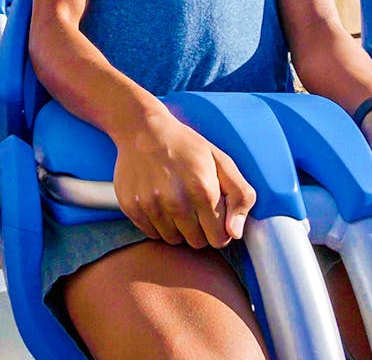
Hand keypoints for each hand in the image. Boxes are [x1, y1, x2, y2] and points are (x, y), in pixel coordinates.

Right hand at [110, 112, 255, 249]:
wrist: (143, 129)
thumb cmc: (186, 146)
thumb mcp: (222, 161)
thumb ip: (241, 197)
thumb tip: (235, 233)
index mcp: (203, 190)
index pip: (219, 238)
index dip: (220, 229)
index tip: (213, 214)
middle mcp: (175, 201)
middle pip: (196, 242)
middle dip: (200, 229)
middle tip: (194, 206)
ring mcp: (150, 205)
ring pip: (173, 240)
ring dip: (178, 228)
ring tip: (175, 202)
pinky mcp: (131, 206)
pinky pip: (151, 234)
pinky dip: (158, 224)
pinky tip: (159, 201)